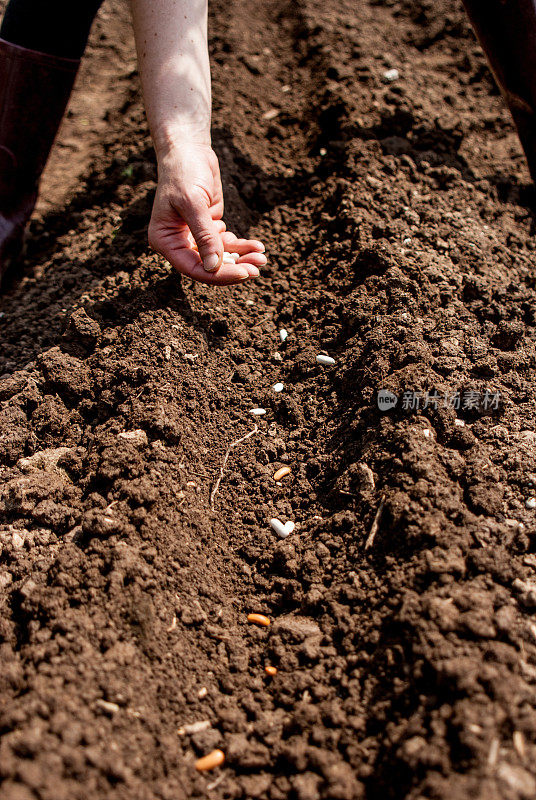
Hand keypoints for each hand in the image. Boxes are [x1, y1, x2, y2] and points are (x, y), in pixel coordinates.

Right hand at [148, 142, 265, 284]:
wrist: (189, 151)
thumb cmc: (183, 173)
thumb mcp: (193, 202)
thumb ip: (204, 235)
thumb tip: (213, 266)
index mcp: (165, 241)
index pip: (193, 268)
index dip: (218, 275)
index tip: (244, 273)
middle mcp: (179, 244)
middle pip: (208, 267)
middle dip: (234, 269)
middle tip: (257, 269)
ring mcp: (195, 238)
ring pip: (220, 258)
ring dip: (242, 259)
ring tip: (262, 258)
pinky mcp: (210, 230)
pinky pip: (227, 245)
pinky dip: (242, 247)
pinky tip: (257, 246)